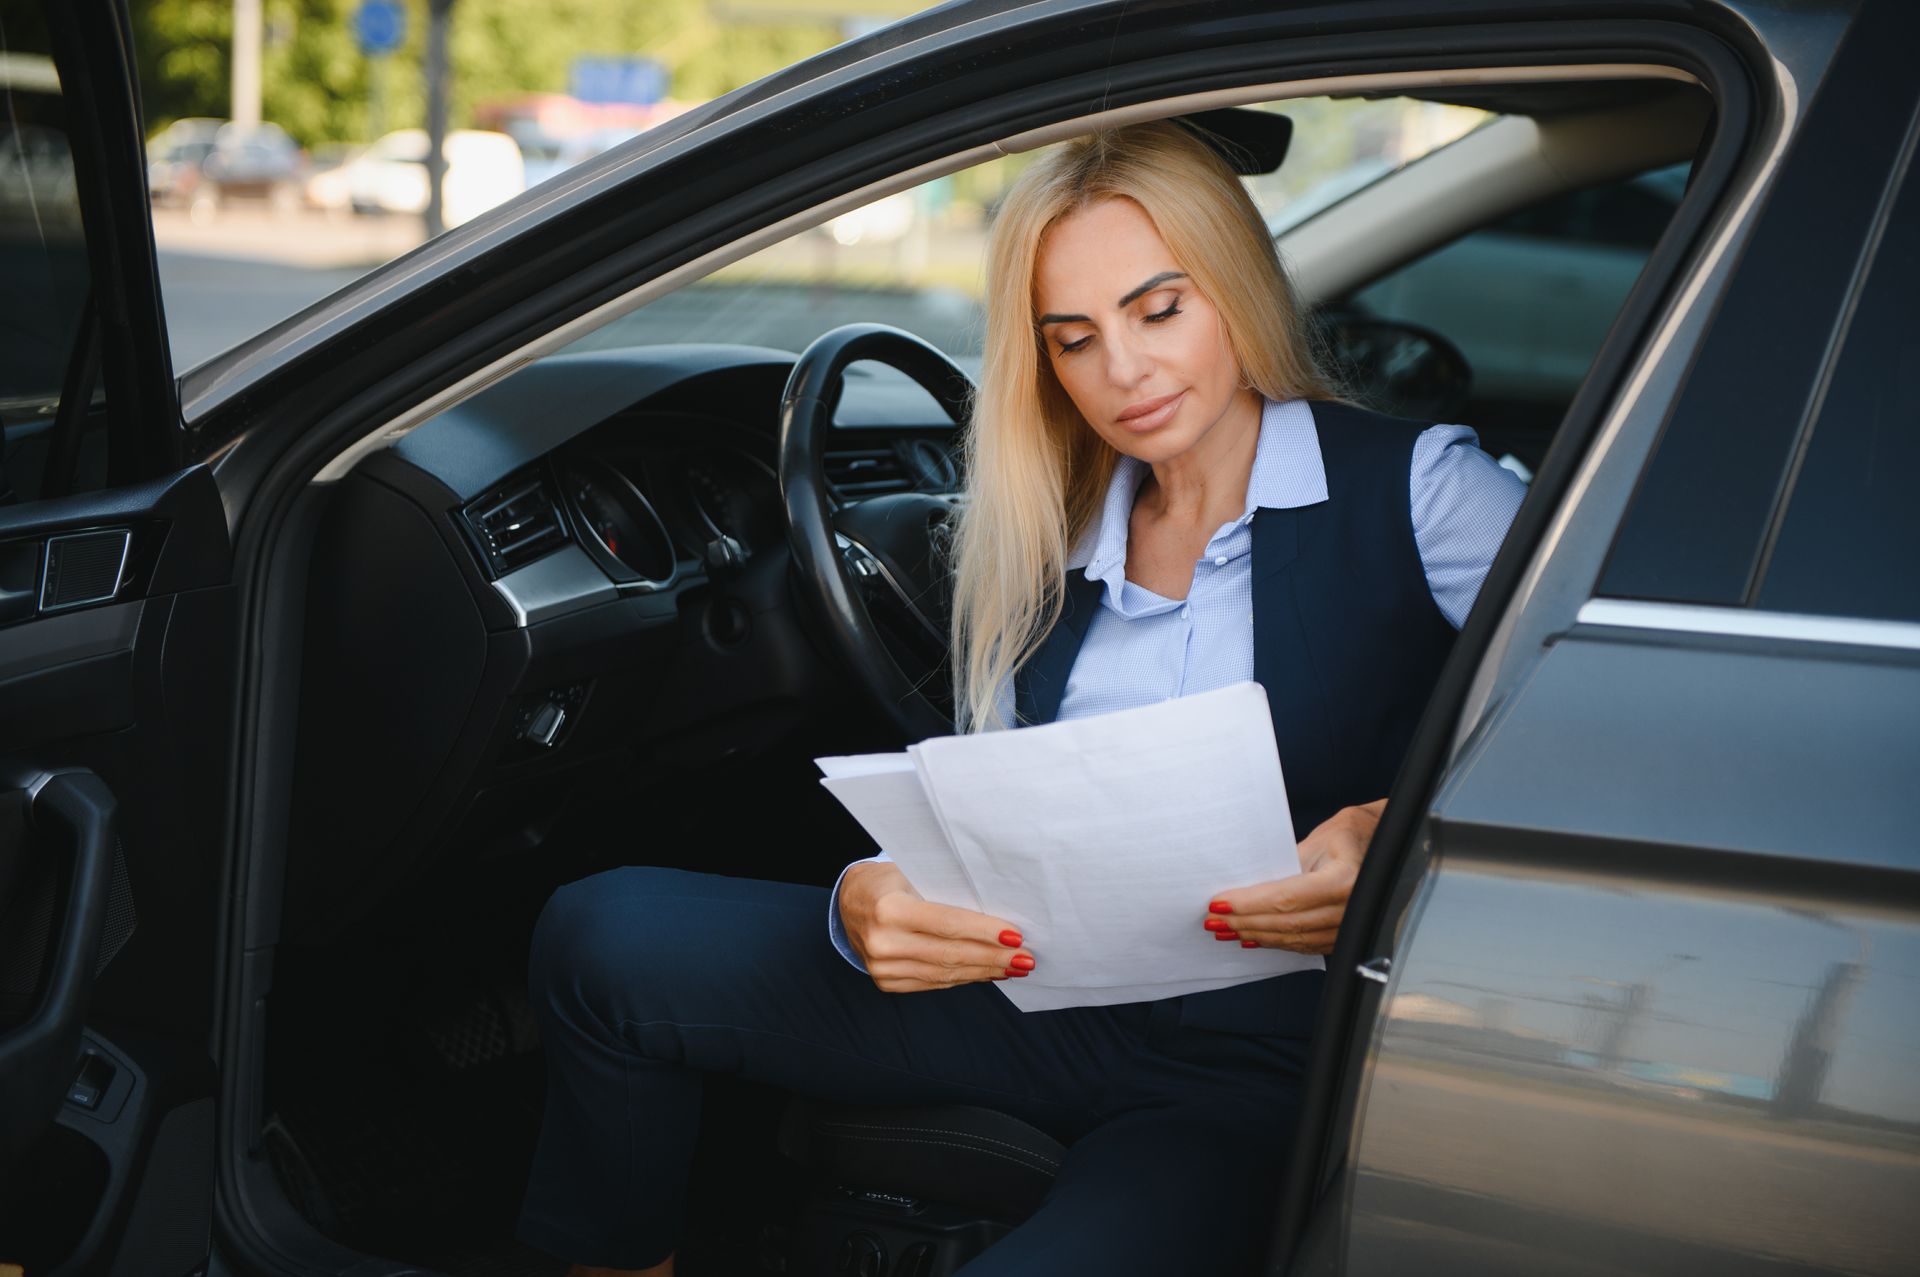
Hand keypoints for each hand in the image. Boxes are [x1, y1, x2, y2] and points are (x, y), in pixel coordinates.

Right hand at [838, 860, 1034, 991]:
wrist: (850, 901)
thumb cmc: (890, 881)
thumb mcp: (913, 874)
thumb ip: (947, 893)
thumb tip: (997, 913)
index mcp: (889, 908)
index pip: (948, 924)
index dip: (985, 932)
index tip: (1016, 936)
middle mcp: (882, 942)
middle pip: (950, 954)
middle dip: (993, 957)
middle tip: (1026, 958)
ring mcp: (882, 967)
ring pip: (945, 973)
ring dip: (984, 972)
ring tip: (1013, 967)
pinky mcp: (886, 982)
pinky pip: (934, 983)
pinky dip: (964, 979)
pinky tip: (986, 973)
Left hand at [1202, 799, 1386, 954]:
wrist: (1384, 845)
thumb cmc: (1350, 835)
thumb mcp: (1318, 840)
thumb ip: (1284, 866)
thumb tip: (1245, 886)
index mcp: (1344, 881)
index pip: (1285, 899)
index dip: (1248, 904)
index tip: (1219, 904)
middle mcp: (1351, 909)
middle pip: (1286, 923)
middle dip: (1245, 922)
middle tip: (1213, 920)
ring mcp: (1350, 928)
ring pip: (1293, 938)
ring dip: (1255, 935)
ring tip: (1225, 930)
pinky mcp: (1345, 937)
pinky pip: (1304, 945)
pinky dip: (1275, 942)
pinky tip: (1253, 938)